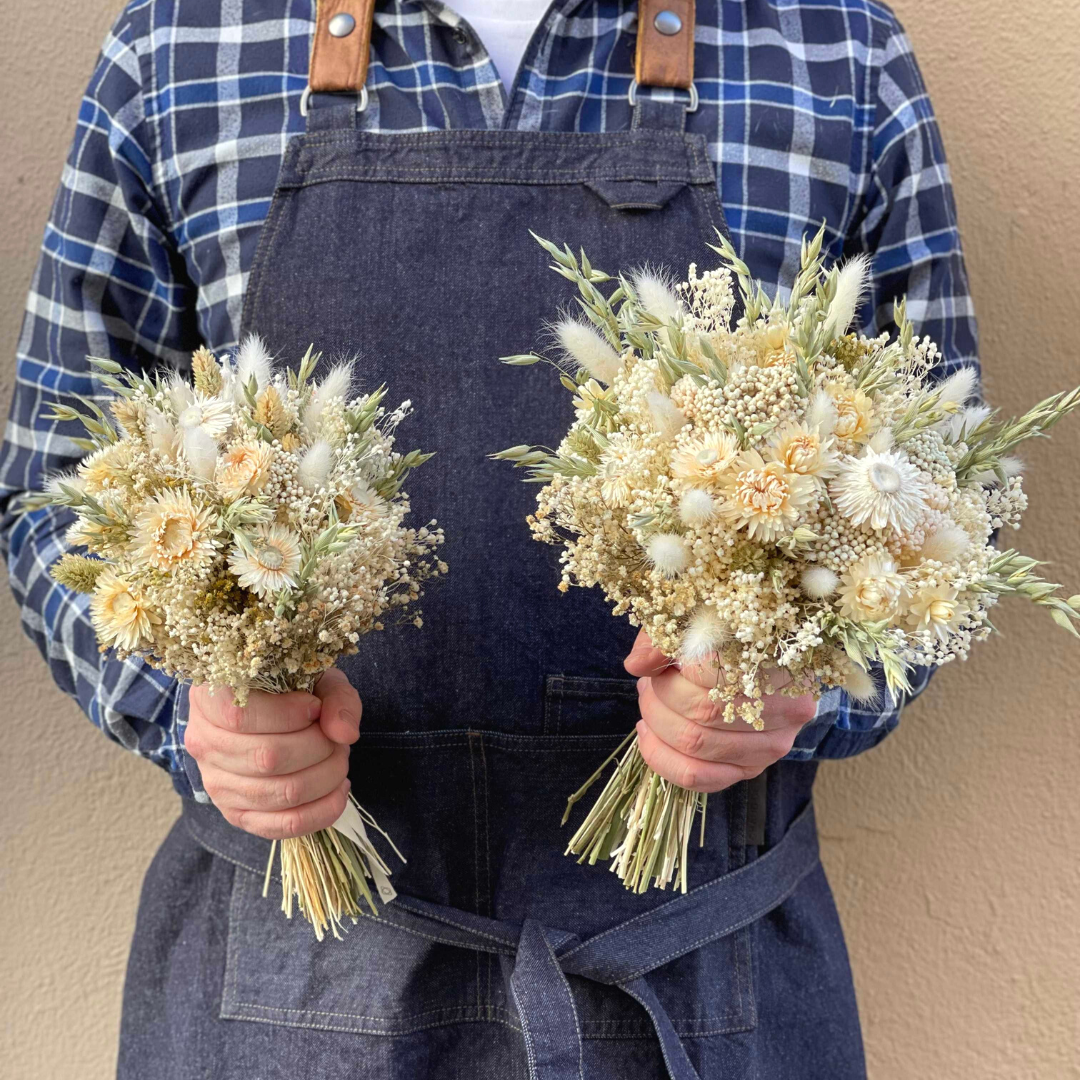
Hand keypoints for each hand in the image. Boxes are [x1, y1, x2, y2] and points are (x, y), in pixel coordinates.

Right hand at [186, 668, 361, 839]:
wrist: (274, 712)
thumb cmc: (293, 690)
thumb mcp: (316, 677)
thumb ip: (335, 698)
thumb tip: (344, 733)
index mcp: (209, 699)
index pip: (240, 717)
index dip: (288, 715)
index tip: (315, 708)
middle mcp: (203, 744)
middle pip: (267, 758)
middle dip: (318, 747)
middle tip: (336, 738)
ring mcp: (216, 784)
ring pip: (280, 793)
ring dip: (326, 776)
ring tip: (339, 758)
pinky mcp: (236, 815)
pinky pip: (282, 825)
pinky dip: (321, 810)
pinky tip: (338, 789)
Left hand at [624, 631, 815, 792]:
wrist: (764, 667)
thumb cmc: (728, 638)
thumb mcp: (699, 621)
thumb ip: (666, 638)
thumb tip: (637, 665)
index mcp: (783, 662)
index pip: (715, 671)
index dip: (676, 667)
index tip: (663, 659)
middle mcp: (788, 710)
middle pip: (704, 711)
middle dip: (660, 696)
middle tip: (648, 682)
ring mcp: (772, 746)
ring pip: (696, 746)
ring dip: (656, 722)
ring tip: (649, 701)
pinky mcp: (751, 769)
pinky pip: (697, 776)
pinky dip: (661, 756)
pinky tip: (648, 733)